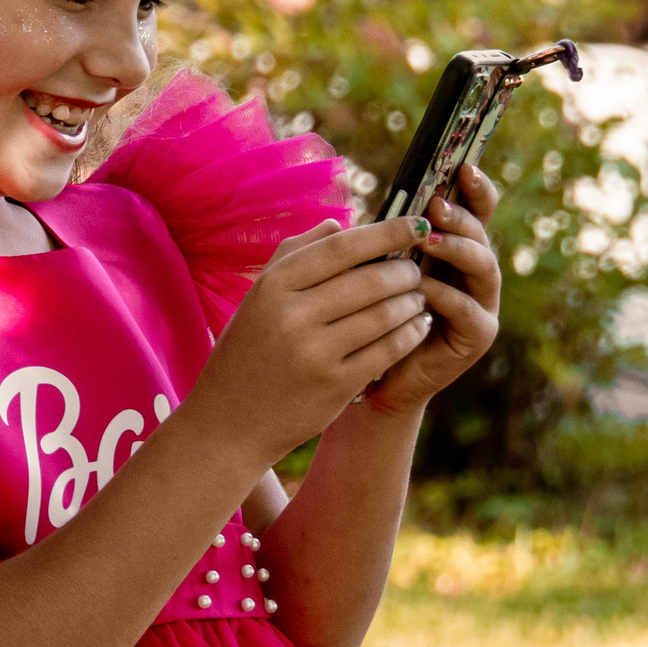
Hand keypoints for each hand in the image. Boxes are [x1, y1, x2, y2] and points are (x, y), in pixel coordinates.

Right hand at [198, 214, 432, 468]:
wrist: (228, 423)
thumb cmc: (246, 353)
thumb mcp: (257, 298)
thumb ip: (294, 255)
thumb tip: (340, 224)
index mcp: (272, 286)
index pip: (342, 247)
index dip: (387, 232)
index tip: (416, 223)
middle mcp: (292, 315)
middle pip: (370, 279)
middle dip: (405, 271)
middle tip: (416, 270)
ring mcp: (315, 352)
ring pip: (385, 314)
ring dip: (412, 302)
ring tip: (419, 297)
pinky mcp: (336, 385)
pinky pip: (388, 350)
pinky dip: (411, 333)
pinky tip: (418, 326)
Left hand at [365, 165, 502, 413]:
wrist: (372, 379)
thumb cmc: (366, 320)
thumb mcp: (361, 277)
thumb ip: (360, 251)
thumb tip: (336, 222)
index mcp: (451, 251)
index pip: (473, 212)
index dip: (475, 189)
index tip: (464, 167)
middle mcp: (472, 274)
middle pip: (481, 234)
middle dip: (461, 217)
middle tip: (436, 206)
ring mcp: (480, 304)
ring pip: (484, 266)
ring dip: (456, 249)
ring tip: (428, 239)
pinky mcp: (477, 336)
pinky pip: (469, 310)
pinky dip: (447, 296)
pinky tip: (424, 289)